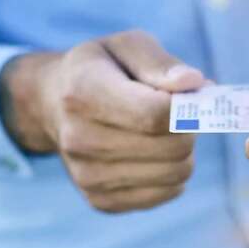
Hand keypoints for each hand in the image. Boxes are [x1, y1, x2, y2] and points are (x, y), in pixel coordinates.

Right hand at [0, 30, 205, 212]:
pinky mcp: (100, 201)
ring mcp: (87, 175)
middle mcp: (79, 139)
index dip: (188, 108)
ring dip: (182, 151)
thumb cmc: (101, 70)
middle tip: (178, 112)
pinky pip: (166, 193)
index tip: (195, 97)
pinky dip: (171, 174)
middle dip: (188, 128)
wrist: (53, 105)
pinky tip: (152, 154)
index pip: (155, 114)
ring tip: (162, 132)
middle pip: (171, 147)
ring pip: (176, 174)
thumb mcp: (126, 46)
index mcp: (84, 91)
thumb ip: (160, 63)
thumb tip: (194, 84)